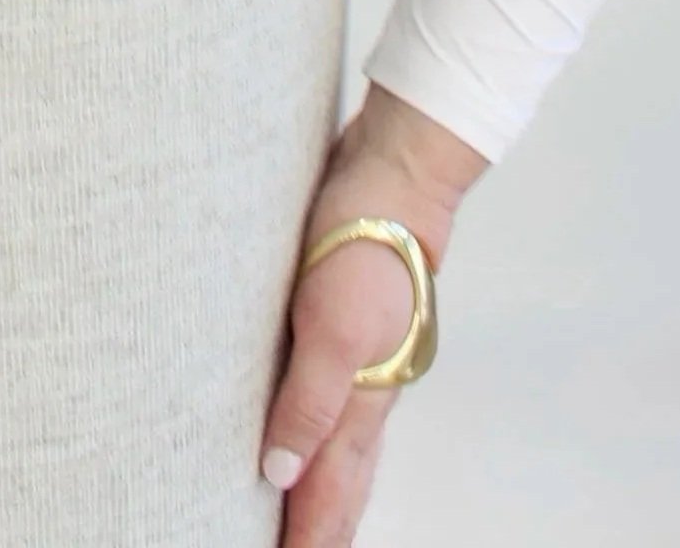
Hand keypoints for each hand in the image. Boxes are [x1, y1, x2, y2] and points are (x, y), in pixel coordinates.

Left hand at [258, 85, 487, 545]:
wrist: (396, 169)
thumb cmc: (368, 242)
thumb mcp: (331, 327)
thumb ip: (309, 400)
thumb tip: (282, 475)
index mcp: (364, 396)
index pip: (334, 490)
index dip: (313, 535)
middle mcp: (367, 381)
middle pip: (343, 476)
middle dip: (320, 524)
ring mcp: (361, 348)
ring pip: (340, 437)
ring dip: (318, 480)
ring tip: (295, 512)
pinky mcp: (342, 311)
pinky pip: (325, 386)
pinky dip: (313, 419)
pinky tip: (297, 412)